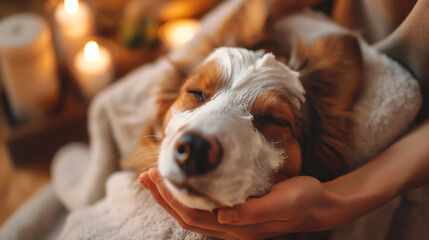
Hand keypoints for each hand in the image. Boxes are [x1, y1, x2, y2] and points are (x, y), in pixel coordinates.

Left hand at [139, 168, 338, 239]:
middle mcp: (231, 229)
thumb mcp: (283, 203)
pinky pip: (204, 209)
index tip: (156, 176)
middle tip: (146, 175)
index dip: (172, 198)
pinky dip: (187, 197)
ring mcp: (233, 224)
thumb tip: (223, 217)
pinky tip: (183, 185)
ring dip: (171, 198)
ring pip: (192, 214)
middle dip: (163, 197)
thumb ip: (254, 212)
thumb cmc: (303, 201)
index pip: (195, 215)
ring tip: (155, 179)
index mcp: (240, 228)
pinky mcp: (237, 214)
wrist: (318, 206)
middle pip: (187, 216)